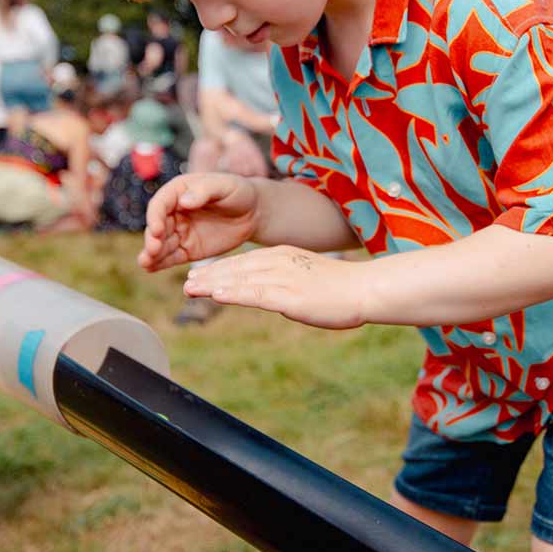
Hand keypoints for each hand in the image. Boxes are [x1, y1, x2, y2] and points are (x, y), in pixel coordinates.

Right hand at [139, 173, 260, 271]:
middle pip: (156, 226)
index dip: (155, 216)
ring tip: (145, 263)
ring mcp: (179, 232)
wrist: (253, 213)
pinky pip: (171, 257)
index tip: (156, 229)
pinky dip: (160, 263)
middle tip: (153, 249)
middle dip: (152, 238)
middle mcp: (173, 212)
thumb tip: (184, 200)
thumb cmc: (238, 192)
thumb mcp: (225, 186)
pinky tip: (150, 269)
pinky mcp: (187, 249)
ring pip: (160, 244)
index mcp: (178, 191)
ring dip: (151, 253)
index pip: (160, 204)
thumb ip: (205, 191)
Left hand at [182, 246, 374, 329]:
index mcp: (285, 255)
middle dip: (209, 275)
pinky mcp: (289, 296)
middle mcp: (280, 262)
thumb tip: (273, 294)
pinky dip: (232, 293)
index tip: (200, 275)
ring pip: (240, 279)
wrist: (365, 289)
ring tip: (190, 289)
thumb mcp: (309, 278)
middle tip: (186, 283)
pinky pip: (254, 293)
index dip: (220, 269)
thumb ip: (287, 282)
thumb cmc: (342, 288)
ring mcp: (284, 278)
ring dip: (212, 284)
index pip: (244, 261)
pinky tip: (214, 294)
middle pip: (236, 268)